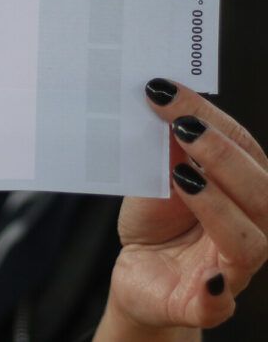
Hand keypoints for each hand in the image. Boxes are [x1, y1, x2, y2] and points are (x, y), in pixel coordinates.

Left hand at [103, 78, 267, 336]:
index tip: (165, 90)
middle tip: (183, 127)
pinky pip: (218, 304)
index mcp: (241, 189)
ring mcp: (230, 268)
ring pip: (249, 243)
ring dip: (217, 206)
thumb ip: (163, 148)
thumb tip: (158, 97)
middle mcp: (249, 226)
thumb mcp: (154, 176)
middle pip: (259, 193)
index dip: (208, 116)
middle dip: (221, 155)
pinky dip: (215, 291)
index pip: (241, 147)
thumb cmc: (157, 221)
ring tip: (181, 176)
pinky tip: (206, 275)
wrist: (139, 273)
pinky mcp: (203, 304)